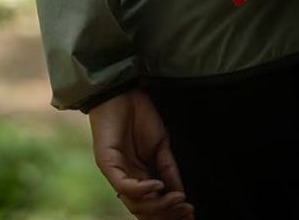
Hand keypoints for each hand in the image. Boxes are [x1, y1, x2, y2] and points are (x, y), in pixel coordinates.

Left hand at [88, 89, 193, 218]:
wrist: (123, 92)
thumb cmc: (139, 115)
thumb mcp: (160, 146)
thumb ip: (168, 170)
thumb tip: (180, 195)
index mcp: (137, 176)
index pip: (152, 203)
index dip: (171, 211)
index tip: (191, 212)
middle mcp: (125, 179)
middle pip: (144, 209)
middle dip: (167, 212)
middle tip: (186, 209)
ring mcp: (115, 173)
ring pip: (135, 203)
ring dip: (159, 204)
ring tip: (177, 198)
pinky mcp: (107, 164)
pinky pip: (124, 186)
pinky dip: (143, 189)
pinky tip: (158, 185)